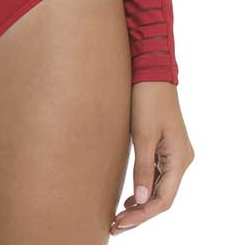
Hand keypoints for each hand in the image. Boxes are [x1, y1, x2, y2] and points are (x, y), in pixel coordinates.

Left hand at [110, 82, 193, 233]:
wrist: (152, 72)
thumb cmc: (147, 99)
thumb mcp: (142, 135)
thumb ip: (142, 169)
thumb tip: (140, 201)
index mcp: (179, 159)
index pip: (163, 200)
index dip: (142, 215)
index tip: (121, 222)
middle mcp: (182, 160)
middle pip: (162, 197)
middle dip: (140, 213)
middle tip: (116, 225)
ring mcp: (175, 154)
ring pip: (160, 188)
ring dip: (142, 203)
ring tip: (120, 216)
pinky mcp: (166, 147)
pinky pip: (158, 175)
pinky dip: (145, 188)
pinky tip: (131, 197)